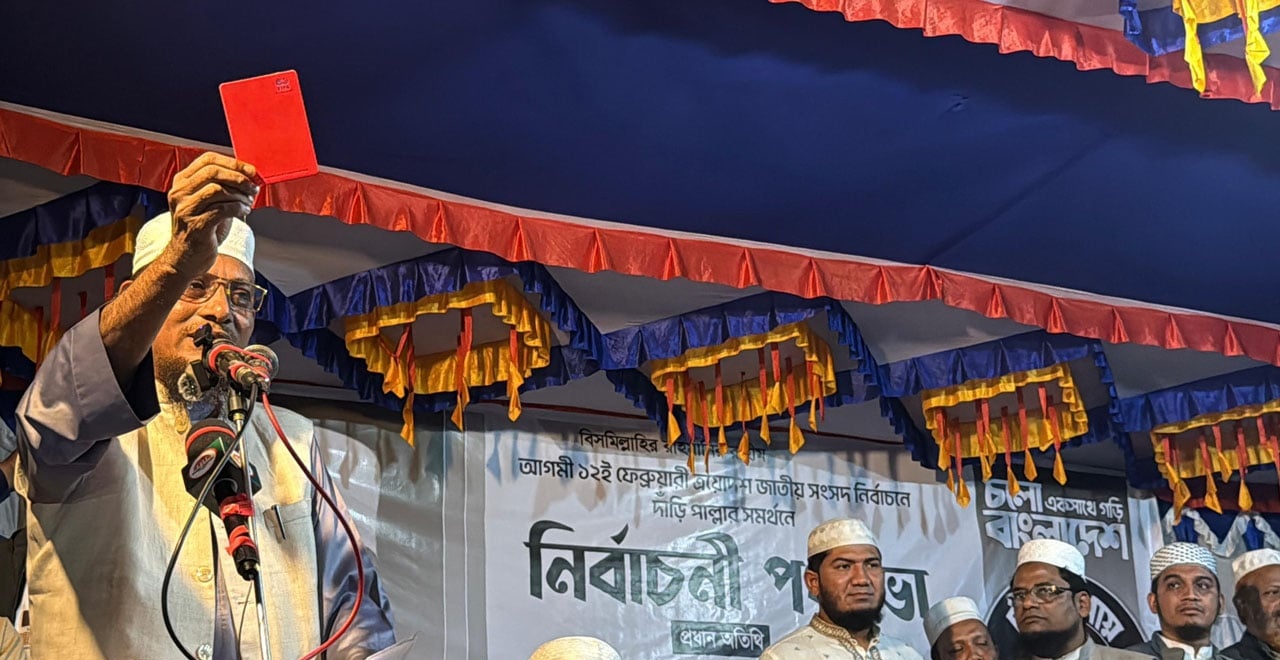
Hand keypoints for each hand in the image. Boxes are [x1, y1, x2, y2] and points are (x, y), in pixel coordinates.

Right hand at [164, 152, 258, 275]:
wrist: (184, 258)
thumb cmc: (201, 228)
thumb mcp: (208, 202)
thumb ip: (222, 186)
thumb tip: (250, 176)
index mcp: (181, 182)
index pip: (208, 160)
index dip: (234, 162)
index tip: (252, 171)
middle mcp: (179, 193)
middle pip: (213, 172)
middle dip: (239, 177)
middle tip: (253, 187)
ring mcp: (185, 209)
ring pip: (218, 189)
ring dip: (240, 195)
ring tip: (248, 202)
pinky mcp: (195, 225)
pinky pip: (222, 209)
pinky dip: (238, 208)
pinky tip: (244, 211)